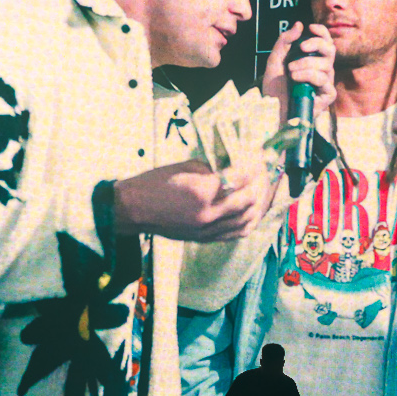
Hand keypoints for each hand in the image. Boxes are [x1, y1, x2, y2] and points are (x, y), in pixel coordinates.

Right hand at [113, 159, 272, 240]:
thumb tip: (236, 164)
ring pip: (246, 220)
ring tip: (260, 190)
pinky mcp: (204, 238)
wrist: (134, 210)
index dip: (253, 166)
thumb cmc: (155, 183)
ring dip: (257, 204)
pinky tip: (252, 211)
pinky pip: (235, 233)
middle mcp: (208, 213)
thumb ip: (214, 168)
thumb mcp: (186, 166)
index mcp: (202, 191)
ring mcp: (207, 229)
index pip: (240, 177)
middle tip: (263, 172)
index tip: (258, 157)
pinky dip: (247, 221)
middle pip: (248, 200)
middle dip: (259, 184)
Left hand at [260, 22, 335, 120]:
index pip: (325, 42)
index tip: (311, 27)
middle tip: (302, 47)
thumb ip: (285, 41)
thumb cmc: (274, 88)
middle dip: (317, 44)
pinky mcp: (327, 96)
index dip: (322, 32)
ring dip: (306, 64)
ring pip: (326, 65)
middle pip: (330, 50)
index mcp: (312, 60)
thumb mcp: (275, 60)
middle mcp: (322, 70)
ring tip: (291, 71)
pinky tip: (297, 80)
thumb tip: (299, 24)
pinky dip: (309, 76)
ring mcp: (326, 83)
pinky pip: (324, 80)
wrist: (271, 110)